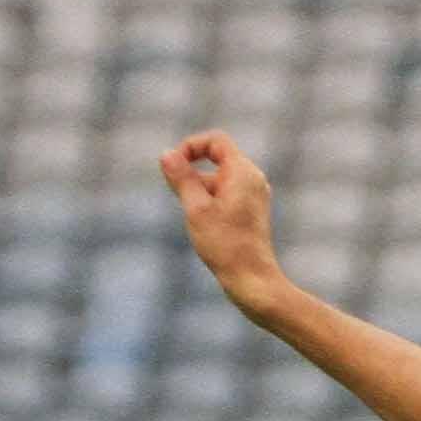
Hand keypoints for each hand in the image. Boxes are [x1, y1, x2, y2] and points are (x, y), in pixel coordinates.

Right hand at [160, 129, 287, 316]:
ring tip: (197, 219)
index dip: (191, 146)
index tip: (175, 165)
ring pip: (216, 179)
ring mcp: (254, 195)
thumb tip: (167, 154)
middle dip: (191, 173)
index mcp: (244, 172)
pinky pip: (223, 194)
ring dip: (197, 190)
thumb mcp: (195, 207)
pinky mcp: (250, 210)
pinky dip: (207, 201)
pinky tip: (204, 225)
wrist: (252, 279)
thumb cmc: (225, 245)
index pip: (215, 140)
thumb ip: (181, 177)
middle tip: (181, 197)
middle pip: (215, 159)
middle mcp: (253, 180)